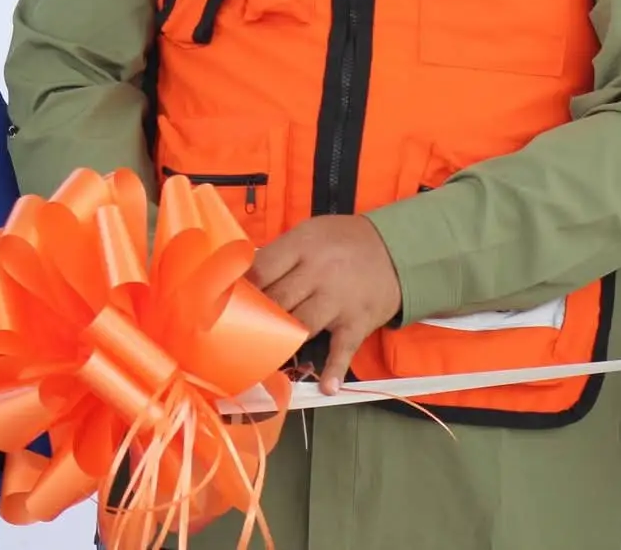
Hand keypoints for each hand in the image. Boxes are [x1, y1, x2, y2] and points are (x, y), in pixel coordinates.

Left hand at [249, 214, 401, 393]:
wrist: (396, 250)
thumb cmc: (344, 242)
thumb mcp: (310, 233)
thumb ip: (280, 254)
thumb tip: (241, 280)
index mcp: (303, 245)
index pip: (262, 269)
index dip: (240, 288)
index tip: (224, 303)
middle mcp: (320, 272)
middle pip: (277, 300)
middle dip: (254, 318)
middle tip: (234, 332)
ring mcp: (339, 300)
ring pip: (301, 325)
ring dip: (280, 342)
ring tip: (260, 357)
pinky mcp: (357, 321)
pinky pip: (343, 348)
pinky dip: (335, 369)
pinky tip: (326, 386)